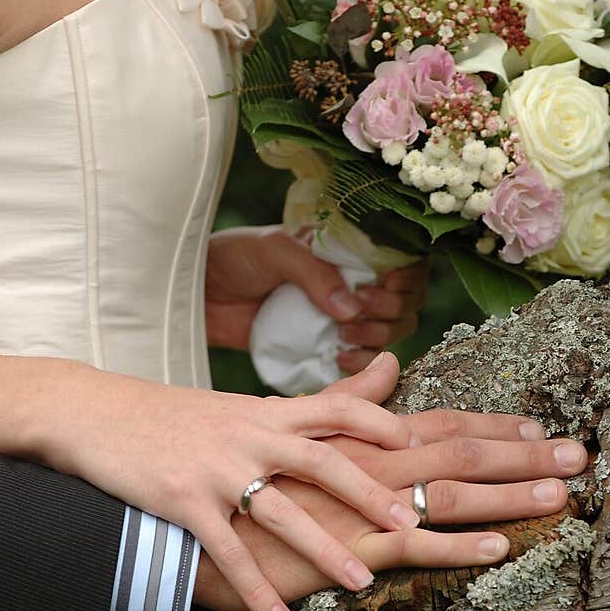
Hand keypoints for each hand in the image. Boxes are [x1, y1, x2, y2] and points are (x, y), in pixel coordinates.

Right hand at [39, 356, 428, 610]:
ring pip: (280, 511)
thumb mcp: (239, 406)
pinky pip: (227, 553)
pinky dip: (255, 590)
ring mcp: (215, 469)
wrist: (93, 413)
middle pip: (321, 460)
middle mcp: (247, 436)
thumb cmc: (174, 416)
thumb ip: (300, 406)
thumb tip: (366, 377)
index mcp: (264, 412)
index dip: (378, 421)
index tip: (418, 441)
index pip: (334, 406)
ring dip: (324, 549)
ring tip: (362, 583)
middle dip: (370, 492)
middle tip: (414, 522)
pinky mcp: (182, 502)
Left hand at [205, 225, 428, 363]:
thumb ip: (314, 273)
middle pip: (407, 300)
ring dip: (379, 336)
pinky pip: (363, 358)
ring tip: (343, 334)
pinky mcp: (326, 343)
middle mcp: (355, 281)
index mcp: (351, 249)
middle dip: (392, 309)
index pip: (405, 261)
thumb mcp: (276, 252)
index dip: (406, 277)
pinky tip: (338, 356)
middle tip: (359, 310)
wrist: (202, 294)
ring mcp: (343, 314)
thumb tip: (353, 307)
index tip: (381, 286)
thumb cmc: (236, 258)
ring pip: (392, 330)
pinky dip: (361, 361)